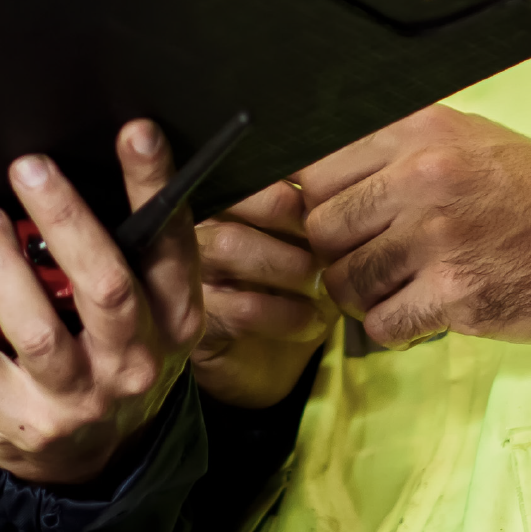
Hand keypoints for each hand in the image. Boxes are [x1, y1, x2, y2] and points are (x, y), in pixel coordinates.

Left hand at [0, 121, 202, 484]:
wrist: (94, 457)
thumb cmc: (114, 354)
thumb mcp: (147, 312)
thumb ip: (129, 254)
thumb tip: (83, 166)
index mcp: (172, 320)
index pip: (170, 246)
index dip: (153, 188)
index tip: (135, 132)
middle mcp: (133, 360)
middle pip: (105, 286)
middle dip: (66, 221)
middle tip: (29, 168)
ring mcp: (77, 395)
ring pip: (36, 329)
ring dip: (2, 268)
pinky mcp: (21, 417)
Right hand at [194, 181, 337, 407]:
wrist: (271, 364)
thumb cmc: (294, 289)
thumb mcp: (309, 245)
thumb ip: (313, 209)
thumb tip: (341, 184)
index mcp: (224, 198)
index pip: (247, 167)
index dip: (292, 182)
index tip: (331, 205)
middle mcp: (197, 227)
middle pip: (232, 197)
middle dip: (287, 215)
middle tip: (326, 241)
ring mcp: (189, 273)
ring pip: (230, 245)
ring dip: (289, 265)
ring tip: (322, 284)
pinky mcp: (197, 321)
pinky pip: (240, 308)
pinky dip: (287, 314)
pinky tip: (313, 321)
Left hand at [297, 105, 530, 347]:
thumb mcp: (465, 139)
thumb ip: (395, 150)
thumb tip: (315, 175)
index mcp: (419, 132)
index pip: (315, 170)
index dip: (316, 203)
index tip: (337, 220)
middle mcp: (422, 178)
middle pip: (321, 228)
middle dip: (334, 254)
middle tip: (364, 261)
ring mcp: (437, 238)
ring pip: (344, 281)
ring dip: (360, 296)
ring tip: (392, 290)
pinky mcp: (454, 294)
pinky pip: (382, 324)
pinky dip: (392, 328)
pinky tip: (417, 314)